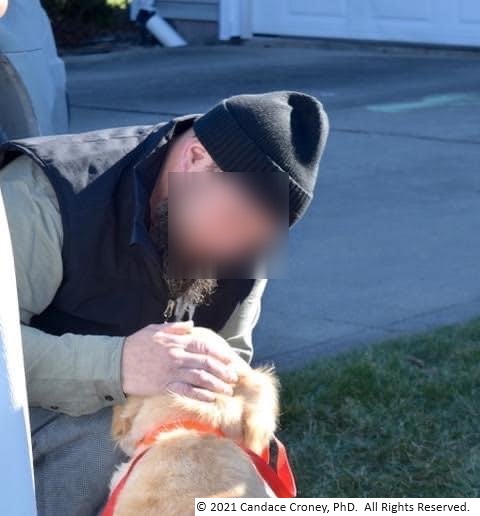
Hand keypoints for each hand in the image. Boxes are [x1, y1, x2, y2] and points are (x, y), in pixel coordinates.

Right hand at [121, 321, 241, 401]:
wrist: (115, 362)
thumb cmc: (135, 344)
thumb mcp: (154, 329)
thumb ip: (175, 327)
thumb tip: (191, 324)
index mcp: (176, 341)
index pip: (204, 346)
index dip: (220, 354)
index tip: (230, 360)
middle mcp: (177, 356)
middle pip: (207, 363)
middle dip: (223, 371)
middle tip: (234, 377)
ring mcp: (171, 371)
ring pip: (200, 378)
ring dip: (217, 384)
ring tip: (227, 390)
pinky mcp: (164, 385)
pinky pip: (187, 391)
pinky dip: (200, 395)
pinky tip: (210, 398)